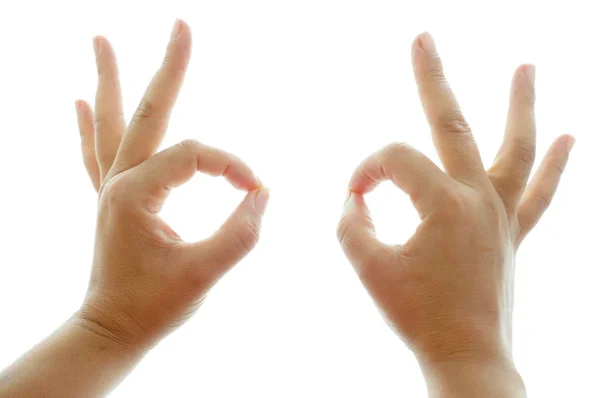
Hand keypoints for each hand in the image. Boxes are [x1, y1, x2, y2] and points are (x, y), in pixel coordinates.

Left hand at [74, 20, 268, 350]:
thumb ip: (239, 233)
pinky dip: (86, 126)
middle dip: (169, 68)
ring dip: (110, 82)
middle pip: (146, 113)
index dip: (232, 166)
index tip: (257, 191)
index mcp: (136, 194)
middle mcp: (118, 182)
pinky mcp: (111, 200)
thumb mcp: (204, 273)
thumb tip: (262, 195)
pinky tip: (75, 101)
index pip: (194, 156)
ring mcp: (109, 189)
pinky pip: (94, 154)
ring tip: (100, 39)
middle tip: (181, 24)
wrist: (112, 331)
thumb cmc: (154, 307)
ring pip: (110, 124)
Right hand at [337, 33, 572, 394]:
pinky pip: (540, 195)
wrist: (465, 356)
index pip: (392, 161)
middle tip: (423, 39)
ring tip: (528, 66)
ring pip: (516, 148)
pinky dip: (555, 167)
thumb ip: (351, 224)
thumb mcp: (369, 266)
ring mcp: (501, 215)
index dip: (364, 173)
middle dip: (431, 78)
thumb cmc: (417, 315)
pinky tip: (571, 137)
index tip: (354, 199)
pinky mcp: (511, 234)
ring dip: (520, 105)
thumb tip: (356, 201)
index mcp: (442, 203)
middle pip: (452, 124)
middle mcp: (478, 198)